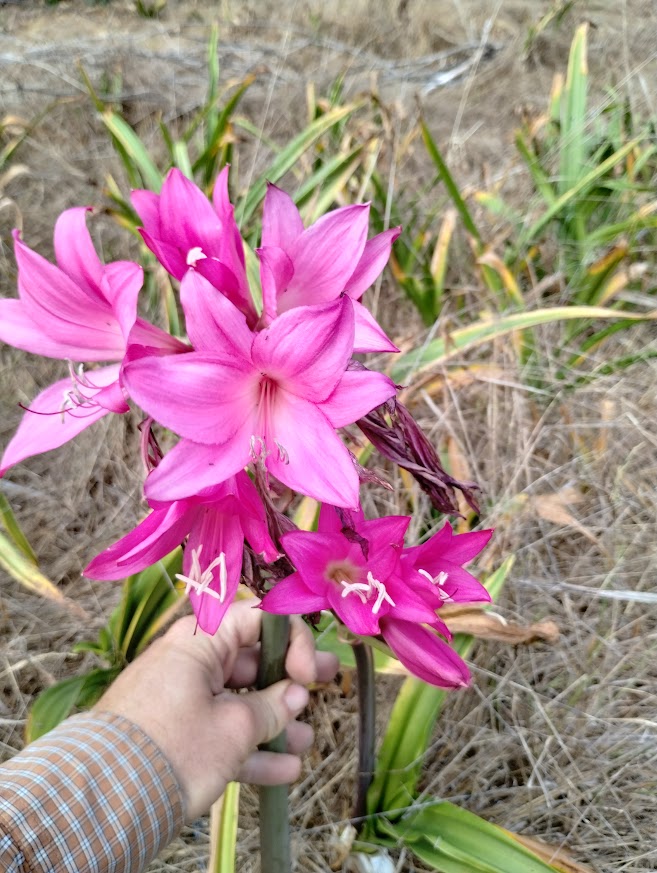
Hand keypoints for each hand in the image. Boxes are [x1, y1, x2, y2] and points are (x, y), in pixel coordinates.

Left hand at [94, 599, 337, 820]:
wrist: (104, 798)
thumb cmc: (173, 746)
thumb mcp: (233, 727)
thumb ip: (272, 708)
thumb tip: (294, 696)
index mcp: (200, 640)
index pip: (256, 619)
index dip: (291, 640)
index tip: (306, 674)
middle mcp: (190, 661)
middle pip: (250, 659)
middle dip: (290, 677)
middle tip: (327, 680)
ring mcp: (182, 699)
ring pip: (238, 700)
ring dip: (275, 721)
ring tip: (306, 741)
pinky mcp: (176, 734)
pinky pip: (220, 732)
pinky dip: (249, 748)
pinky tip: (283, 771)